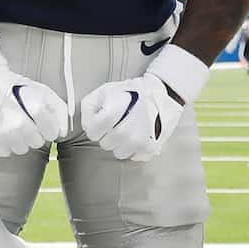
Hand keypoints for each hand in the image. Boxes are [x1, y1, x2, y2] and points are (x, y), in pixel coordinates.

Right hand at [0, 31, 62, 157]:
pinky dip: (5, 144)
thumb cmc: (17, 87)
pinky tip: (4, 131)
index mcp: (35, 108)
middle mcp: (19, 122)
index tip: (45, 124)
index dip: (50, 129)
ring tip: (15, 125)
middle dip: (35, 133)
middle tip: (27, 121)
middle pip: (37, 142)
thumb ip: (59, 110)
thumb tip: (63, 132)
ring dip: (21, 140)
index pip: (51, 132)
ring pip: (22, 149)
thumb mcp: (43, 91)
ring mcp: (3, 132)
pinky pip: (5, 151)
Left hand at [77, 44, 210, 163]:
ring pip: (119, 153)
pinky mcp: (150, 147)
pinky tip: (138, 135)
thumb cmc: (131, 92)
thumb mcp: (104, 90)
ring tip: (127, 129)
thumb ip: (89, 107)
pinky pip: (135, 156)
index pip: (92, 133)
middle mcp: (125, 130)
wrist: (161, 93)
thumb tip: (87, 125)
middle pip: (105, 144)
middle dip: (108, 135)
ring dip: (121, 144)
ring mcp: (138, 141)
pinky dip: (135, 148)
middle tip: (117, 122)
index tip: (101, 121)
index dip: (95, 127)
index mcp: (112, 114)